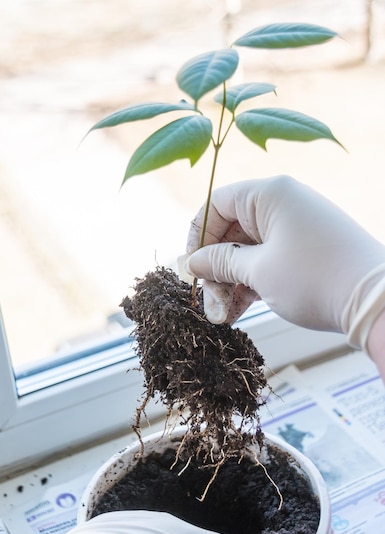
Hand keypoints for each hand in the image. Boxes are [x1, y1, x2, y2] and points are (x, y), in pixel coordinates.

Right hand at [185, 175, 384, 350]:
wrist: (374, 301)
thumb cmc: (316, 279)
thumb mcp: (258, 271)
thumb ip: (221, 262)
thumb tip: (194, 262)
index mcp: (270, 194)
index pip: (217, 203)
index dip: (198, 235)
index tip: (191, 267)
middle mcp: (283, 204)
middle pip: (231, 229)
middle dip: (215, 267)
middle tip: (208, 299)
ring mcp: (296, 228)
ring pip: (248, 249)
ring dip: (231, 281)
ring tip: (223, 314)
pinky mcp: (305, 250)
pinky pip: (267, 260)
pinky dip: (252, 282)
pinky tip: (239, 309)